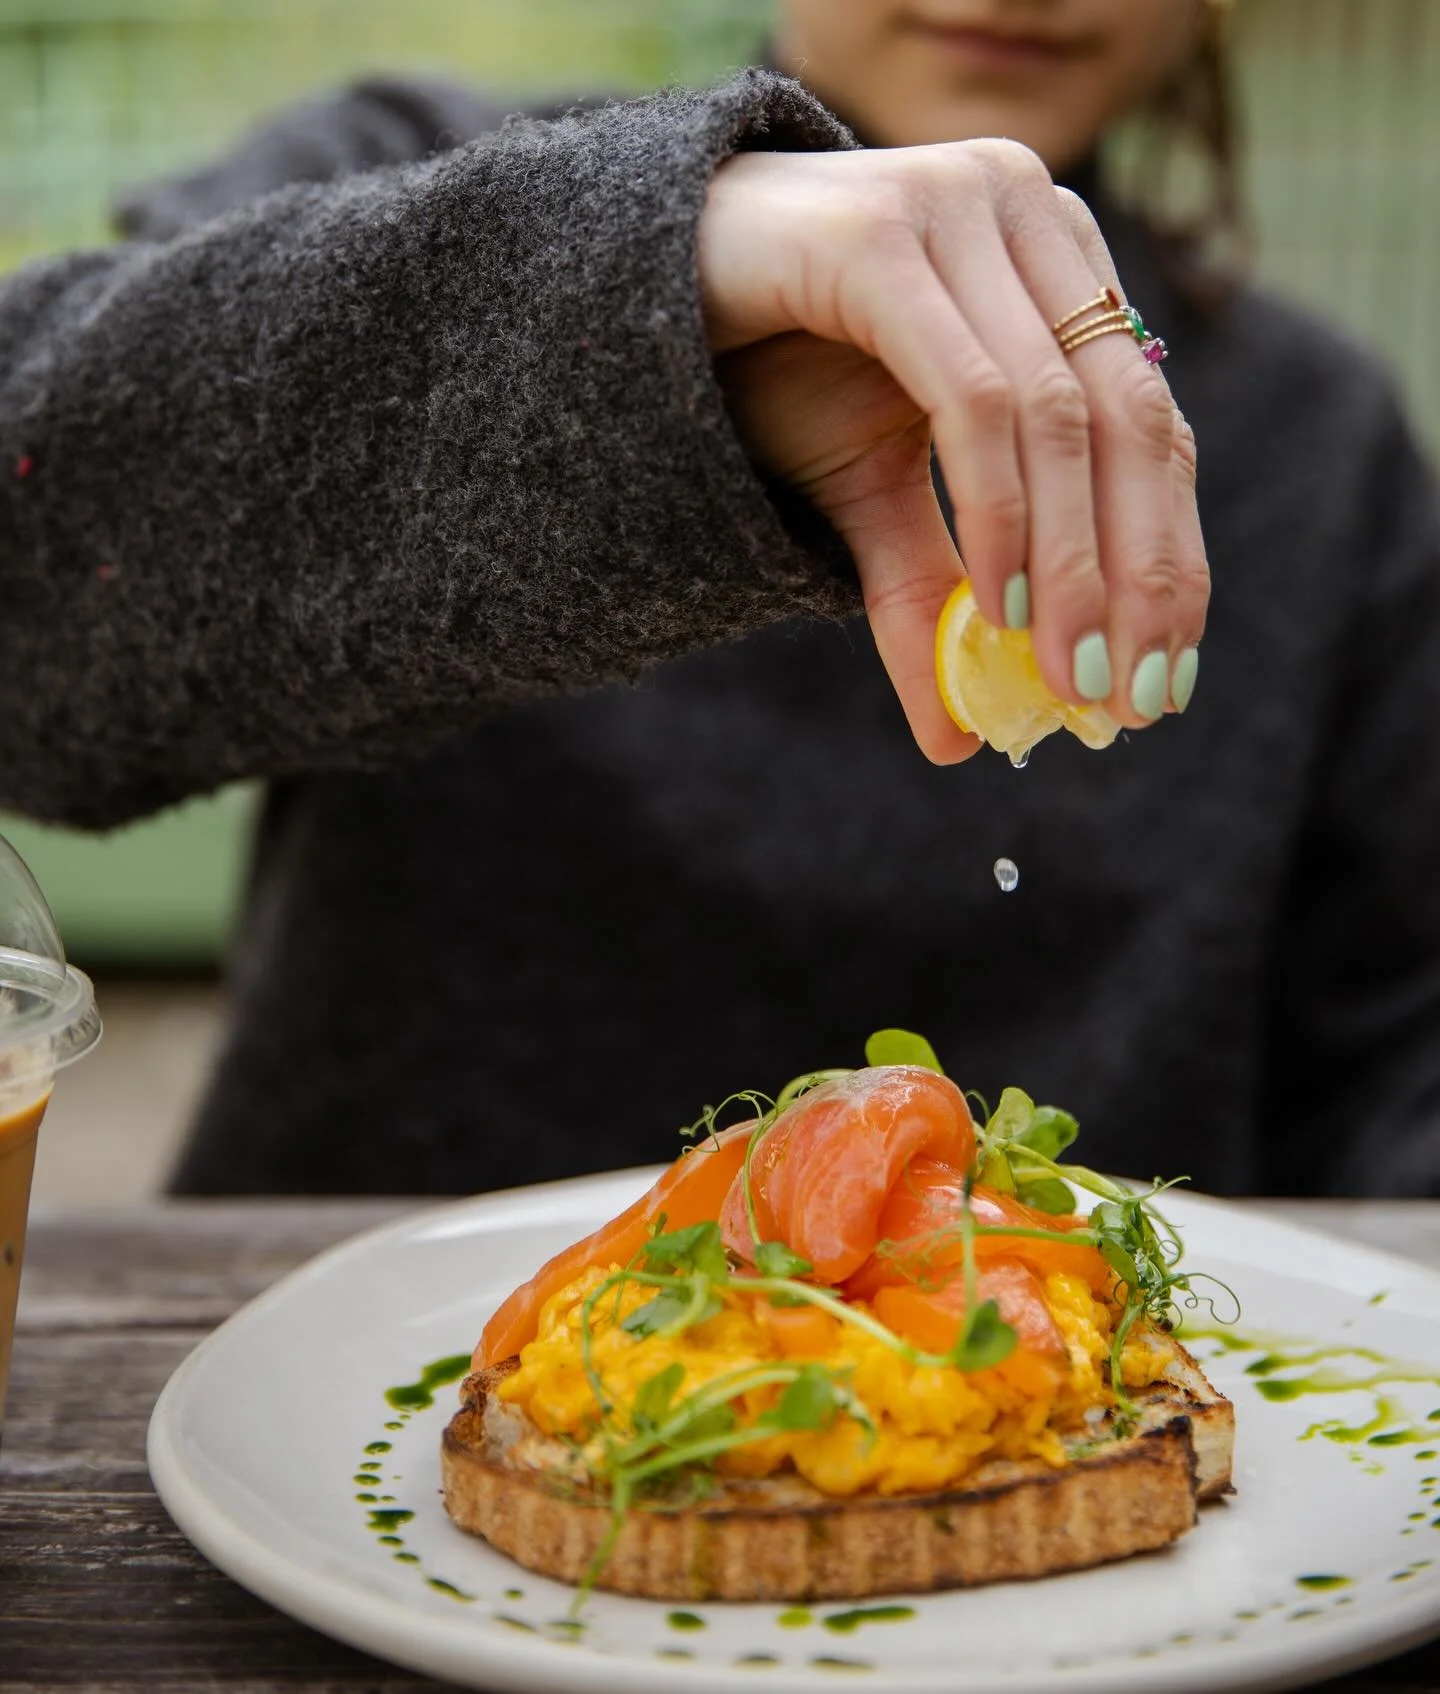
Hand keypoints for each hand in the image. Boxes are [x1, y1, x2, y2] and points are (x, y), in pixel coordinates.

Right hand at [699, 141, 1206, 762]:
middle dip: (1140, 579)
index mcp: (1057, 260)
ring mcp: (960, 209)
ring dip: (1073, 565)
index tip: (1162, 680)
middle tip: (1127, 704)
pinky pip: (974, 397)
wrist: (633, 287)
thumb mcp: (869, 496)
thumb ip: (931, 592)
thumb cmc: (765, 375)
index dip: (1170, 558)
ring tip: (1063, 675)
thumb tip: (959, 742)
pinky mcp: (883, 237)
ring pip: (1060, 416)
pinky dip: (998, 511)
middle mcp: (1029, 212)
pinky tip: (999, 605)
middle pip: (1130, 423)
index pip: (1151, 426)